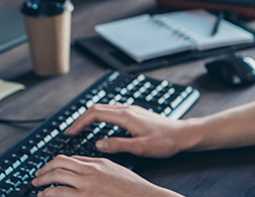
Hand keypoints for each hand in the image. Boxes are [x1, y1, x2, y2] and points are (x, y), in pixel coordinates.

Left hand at [32, 155, 181, 196]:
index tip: (46, 168)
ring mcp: (88, 187)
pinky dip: (50, 195)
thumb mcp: (113, 168)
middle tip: (36, 177)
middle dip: (43, 172)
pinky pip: (62, 195)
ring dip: (43, 184)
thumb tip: (78, 163)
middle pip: (58, 167)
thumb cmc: (132, 187)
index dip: (52, 163)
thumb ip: (95, 165)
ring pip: (57, 181)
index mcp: (96, 163)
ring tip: (37, 188)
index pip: (67, 159)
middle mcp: (90, 173)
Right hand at [64, 103, 192, 157]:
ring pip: (104, 108)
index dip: (80, 122)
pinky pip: (112, 110)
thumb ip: (117, 145)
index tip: (70, 132)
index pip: (95, 113)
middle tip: (71, 131)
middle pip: (97, 108)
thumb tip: (98, 144)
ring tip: (82, 128)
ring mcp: (132, 110)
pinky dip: (101, 116)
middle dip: (81, 118)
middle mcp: (127, 109)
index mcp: (125, 116)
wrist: (183, 134)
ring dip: (90, 116)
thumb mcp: (140, 148)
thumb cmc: (165, 141)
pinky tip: (102, 124)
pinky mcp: (136, 113)